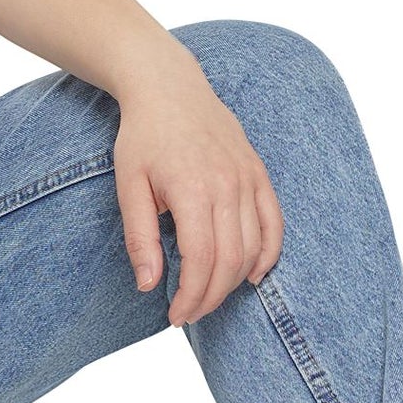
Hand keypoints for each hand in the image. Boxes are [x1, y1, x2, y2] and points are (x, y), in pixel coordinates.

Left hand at [113, 46, 283, 325]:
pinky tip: (253, 275)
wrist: (169, 87)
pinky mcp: (258, 173)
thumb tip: (148, 284)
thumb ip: (140, 236)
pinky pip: (274, 222)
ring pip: (254, 247)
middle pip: (230, 261)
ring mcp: (247, 178)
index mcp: (192, 189)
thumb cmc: (143, 136)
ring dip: (235, 281)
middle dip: (210, 297)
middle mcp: (227, 185)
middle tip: (190, 314)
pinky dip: (269, 254)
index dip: (191, 296)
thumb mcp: (128, 185)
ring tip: (210, 295)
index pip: (201, 260)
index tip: (176, 315)